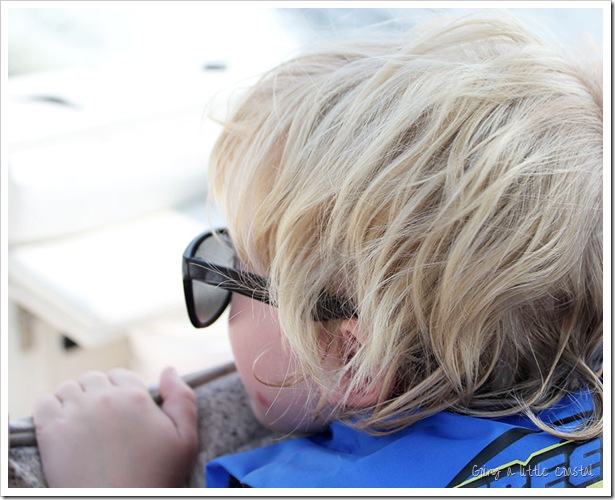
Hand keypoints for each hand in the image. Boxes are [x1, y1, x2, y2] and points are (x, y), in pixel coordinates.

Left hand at [33, 367, 197, 487]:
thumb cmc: (155, 477)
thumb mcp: (185, 439)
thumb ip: (182, 399)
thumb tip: (169, 370)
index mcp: (135, 396)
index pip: (120, 375)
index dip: (122, 390)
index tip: (123, 411)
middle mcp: (104, 398)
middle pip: (94, 378)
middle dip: (98, 392)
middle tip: (102, 419)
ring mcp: (75, 413)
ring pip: (69, 388)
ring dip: (75, 399)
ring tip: (82, 421)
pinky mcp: (51, 432)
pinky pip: (44, 403)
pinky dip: (50, 408)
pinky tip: (61, 424)